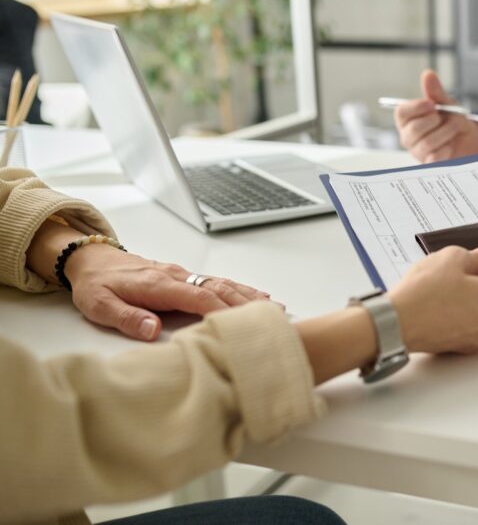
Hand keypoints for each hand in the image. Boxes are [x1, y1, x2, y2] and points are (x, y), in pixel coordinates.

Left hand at [63, 242, 270, 340]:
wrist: (91, 259)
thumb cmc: (96, 284)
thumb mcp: (99, 306)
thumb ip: (127, 317)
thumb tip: (152, 330)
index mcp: (159, 285)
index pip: (198, 297)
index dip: (222, 311)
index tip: (242, 324)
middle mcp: (177, 277)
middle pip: (219, 289)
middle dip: (246, 304)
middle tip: (273, 319)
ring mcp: (183, 275)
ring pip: (223, 284)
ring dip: (249, 296)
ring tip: (274, 308)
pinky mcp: (185, 277)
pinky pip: (218, 282)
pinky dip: (240, 289)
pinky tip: (256, 296)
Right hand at [394, 69, 477, 162]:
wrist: (467, 139)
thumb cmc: (451, 119)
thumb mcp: (446, 102)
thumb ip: (436, 91)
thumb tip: (428, 74)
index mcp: (408, 118)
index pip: (401, 113)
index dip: (416, 107)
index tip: (432, 104)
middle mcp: (408, 135)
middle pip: (413, 129)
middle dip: (435, 121)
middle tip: (447, 116)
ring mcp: (417, 151)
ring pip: (426, 143)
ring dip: (446, 132)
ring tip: (455, 127)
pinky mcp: (428, 164)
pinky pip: (435, 157)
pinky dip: (447, 148)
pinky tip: (450, 144)